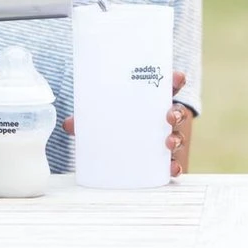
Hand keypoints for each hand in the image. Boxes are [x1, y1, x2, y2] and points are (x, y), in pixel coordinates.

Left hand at [62, 71, 192, 177]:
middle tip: (169, 116)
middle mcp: (161, 119)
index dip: (175, 81)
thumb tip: (69, 124)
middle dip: (177, 113)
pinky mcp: (161, 159)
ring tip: (168, 143)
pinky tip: (172, 169)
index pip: (167, 87)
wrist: (115, 148)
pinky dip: (175, 166)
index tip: (177, 78)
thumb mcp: (99, 118)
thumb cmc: (114, 123)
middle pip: (177, 112)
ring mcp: (164, 138)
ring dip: (177, 138)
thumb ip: (85, 120)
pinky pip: (172, 162)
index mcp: (151, 101)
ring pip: (178, 136)